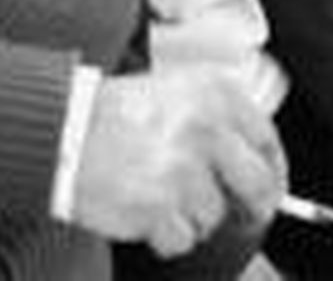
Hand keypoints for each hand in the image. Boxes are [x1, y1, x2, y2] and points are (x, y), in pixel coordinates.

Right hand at [71, 69, 286, 257]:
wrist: (60, 132)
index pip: (267, 140)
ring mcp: (185, 168)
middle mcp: (207, 127)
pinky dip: (163, 236)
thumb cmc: (110, 114)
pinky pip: (181, 239)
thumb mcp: (174, 93)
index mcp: (215, 94)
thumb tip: (254, 163)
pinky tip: (142, 211)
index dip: (271, 171)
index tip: (267, 189)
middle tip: (234, 213)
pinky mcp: (161, 205)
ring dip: (189, 217)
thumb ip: (216, 119)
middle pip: (258, 185)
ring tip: (156, 194)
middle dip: (250, 206)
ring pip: (213, 217)